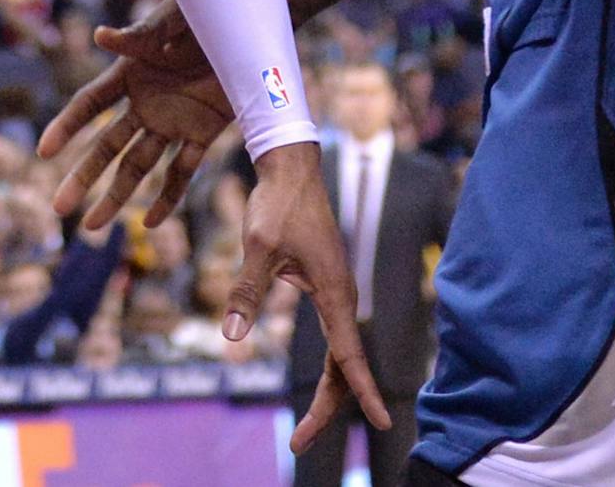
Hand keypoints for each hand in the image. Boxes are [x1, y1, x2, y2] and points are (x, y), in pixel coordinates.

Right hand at [38, 10, 231, 228]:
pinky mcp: (202, 133)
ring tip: (93, 225)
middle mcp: (144, 103)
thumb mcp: (171, 23)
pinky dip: (168, 196)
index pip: (89, 105)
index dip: (67, 126)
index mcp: (129, 74)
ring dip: (117, 195)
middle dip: (83, 177)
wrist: (249, 28)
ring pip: (137, 166)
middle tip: (59, 207)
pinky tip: (150, 221)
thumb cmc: (203, 17)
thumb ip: (139, 37)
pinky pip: (182, 171)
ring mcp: (172, 121)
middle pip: (106, 146)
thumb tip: (100, 36)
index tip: (44, 152)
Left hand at [243, 143, 390, 449]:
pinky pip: (335, 340)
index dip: (365, 392)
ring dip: (330, 393)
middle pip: (344, 367)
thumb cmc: (277, 204)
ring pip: (341, 356)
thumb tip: (232, 334)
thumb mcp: (258, 246)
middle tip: (299, 444)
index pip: (349, 354)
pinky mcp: (326, 289)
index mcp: (334, 293)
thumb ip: (248, 290)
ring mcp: (336, 295)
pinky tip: (325, 387)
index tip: (381, 425)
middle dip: (328, 409)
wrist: (290, 170)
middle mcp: (341, 298)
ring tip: (304, 430)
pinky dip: (332, 370)